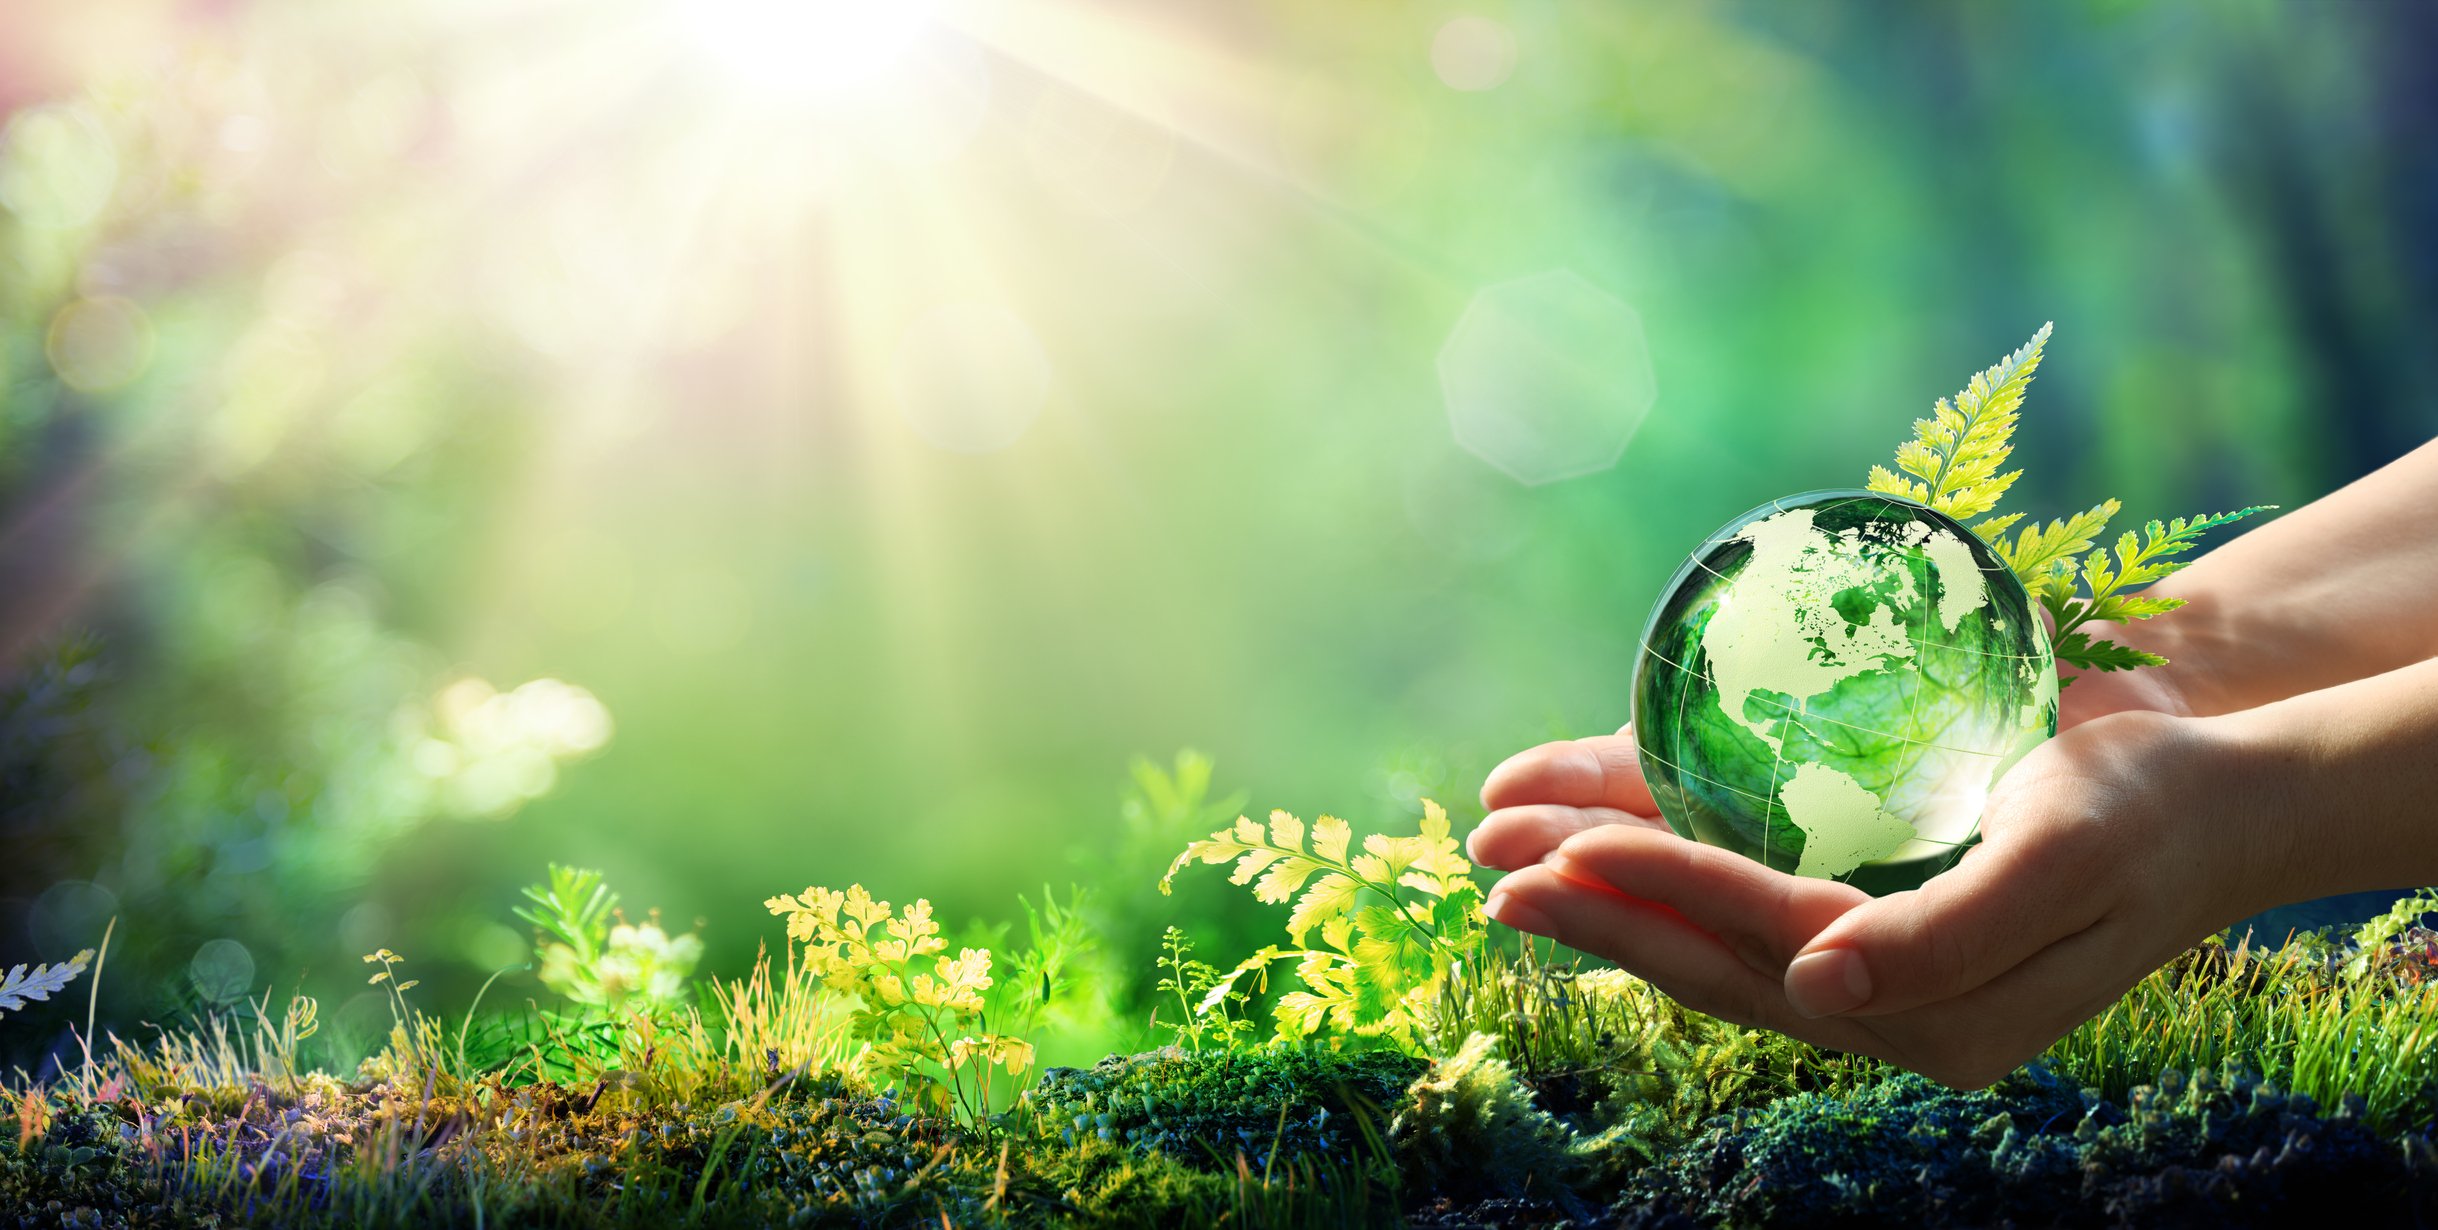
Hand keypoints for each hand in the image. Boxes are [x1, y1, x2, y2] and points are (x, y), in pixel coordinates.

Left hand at [1469, 712, 2291, 1087]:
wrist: (2211, 799)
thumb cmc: (2145, 812)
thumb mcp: (2060, 861)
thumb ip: (1943, 935)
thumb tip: (1815, 995)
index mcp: (1935, 1009)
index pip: (1767, 943)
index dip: (1665, 891)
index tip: (1566, 849)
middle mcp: (1887, 1005)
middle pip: (1712, 960)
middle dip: (1597, 911)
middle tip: (1487, 870)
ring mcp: (1870, 972)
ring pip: (1711, 943)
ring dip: (1609, 900)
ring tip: (1504, 861)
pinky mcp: (1863, 928)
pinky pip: (1743, 914)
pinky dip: (1666, 880)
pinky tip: (1595, 855)